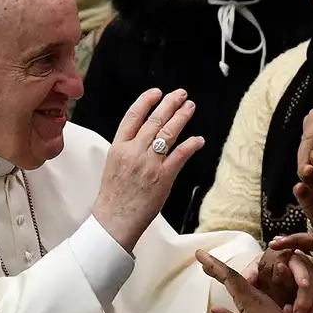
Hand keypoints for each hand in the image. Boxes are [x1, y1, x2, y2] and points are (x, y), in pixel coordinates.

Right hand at [94, 89, 204, 251]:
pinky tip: (198, 139)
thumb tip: (143, 135)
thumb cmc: (114, 197)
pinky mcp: (163, 177)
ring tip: (190, 107)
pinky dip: (191, 144)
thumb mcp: (113, 165)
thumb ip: (128, 148)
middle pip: (155, 120)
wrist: (114, 220)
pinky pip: (180, 155)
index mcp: (119, 147)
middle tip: (181, 94)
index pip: (133, 116)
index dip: (146, 101)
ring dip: (181, 117)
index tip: (157, 92)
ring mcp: (149, 164)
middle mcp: (134, 152)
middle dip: (170, 104)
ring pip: (168, 133)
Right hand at [198, 250, 305, 312]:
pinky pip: (242, 299)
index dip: (213, 265)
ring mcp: (259, 303)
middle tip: (202, 260)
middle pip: (232, 278)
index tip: (200, 254)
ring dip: (223, 279)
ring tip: (210, 274)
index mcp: (249, 300)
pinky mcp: (262, 311)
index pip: (228, 277)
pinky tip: (220, 309)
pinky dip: (230, 296)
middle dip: (216, 269)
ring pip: (237, 288)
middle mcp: (254, 297)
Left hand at [245, 248, 312, 312]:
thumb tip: (247, 276)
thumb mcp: (257, 282)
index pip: (297, 260)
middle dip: (308, 294)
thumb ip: (251, 277)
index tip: (301, 285)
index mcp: (289, 258)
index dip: (301, 272)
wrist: (279, 299)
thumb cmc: (267, 287)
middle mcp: (307, 262)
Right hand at [299, 82, 312, 171]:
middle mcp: (310, 120)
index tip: (304, 174)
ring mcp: (310, 122)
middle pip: (305, 145)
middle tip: (311, 177)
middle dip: (308, 162)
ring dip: (310, 158)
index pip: (308, 143)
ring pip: (307, 144)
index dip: (305, 160)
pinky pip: (311, 141)